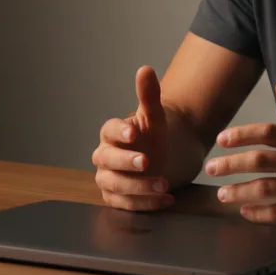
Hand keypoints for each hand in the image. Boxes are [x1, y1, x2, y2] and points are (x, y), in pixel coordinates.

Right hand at [91, 66, 174, 210]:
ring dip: (138, 187)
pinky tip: (167, 199)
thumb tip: (145, 69)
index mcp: (112, 133)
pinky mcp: (119, 199)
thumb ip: (149, 95)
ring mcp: (110, 179)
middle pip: (107, 160)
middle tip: (147, 161)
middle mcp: (105, 156)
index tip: (134, 133)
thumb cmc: (156, 135)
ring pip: (115, 186)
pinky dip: (146, 204)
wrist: (170, 156)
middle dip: (126, 162)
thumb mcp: (156, 116)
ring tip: (164, 184)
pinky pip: (126, 205)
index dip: (119, 132)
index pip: (108, 131)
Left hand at [204, 80, 275, 227]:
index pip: (269, 132)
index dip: (242, 134)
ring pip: (266, 188)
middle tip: (211, 168)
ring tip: (222, 194)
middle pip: (261, 160)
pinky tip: (245, 212)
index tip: (221, 139)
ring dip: (239, 191)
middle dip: (231, 164)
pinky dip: (259, 213)